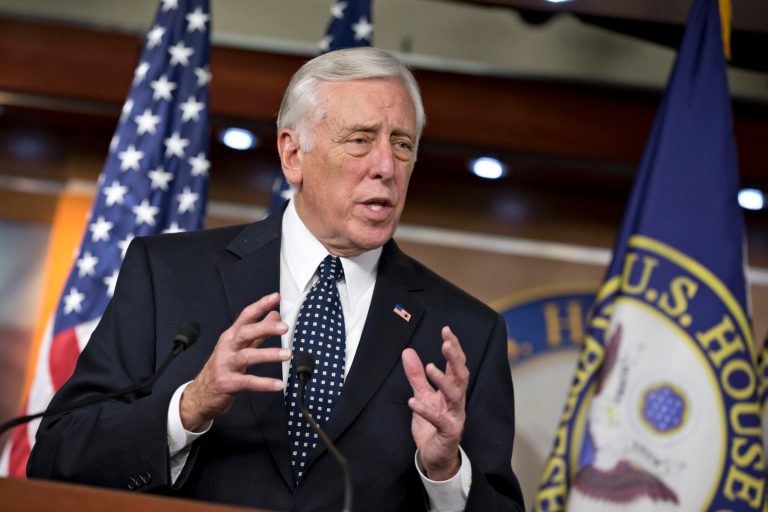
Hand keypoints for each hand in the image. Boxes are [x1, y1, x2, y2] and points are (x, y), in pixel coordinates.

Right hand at [180, 292, 290, 430]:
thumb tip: (275, 315)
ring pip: (247, 356)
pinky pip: (248, 382)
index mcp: (231, 337)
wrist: (201, 394)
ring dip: (268, 354)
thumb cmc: (223, 367)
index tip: (276, 297)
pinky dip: (264, 383)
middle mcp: (227, 348)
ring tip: (287, 354)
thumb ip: (258, 332)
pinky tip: (279, 384)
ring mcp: (226, 365)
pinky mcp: (227, 383)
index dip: (260, 305)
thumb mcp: (239, 347)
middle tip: (284, 327)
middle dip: (265, 327)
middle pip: (245, 333)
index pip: (246, 316)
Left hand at [402, 326, 467, 480]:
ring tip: (430, 367)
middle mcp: (457, 401)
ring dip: (443, 380)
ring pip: (455, 395)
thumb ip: (416, 376)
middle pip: (461, 375)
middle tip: (446, 344)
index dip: (454, 347)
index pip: (457, 365)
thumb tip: (408, 352)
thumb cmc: (432, 425)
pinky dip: (426, 410)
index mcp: (452, 390)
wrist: (435, 457)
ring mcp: (455, 416)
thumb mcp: (422, 396)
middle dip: (455, 359)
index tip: (446, 330)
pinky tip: (412, 401)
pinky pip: (438, 419)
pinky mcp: (448, 432)